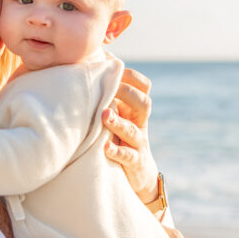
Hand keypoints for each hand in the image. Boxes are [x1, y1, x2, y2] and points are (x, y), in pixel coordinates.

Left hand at [102, 67, 158, 202]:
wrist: (139, 175)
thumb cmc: (120, 139)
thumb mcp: (118, 116)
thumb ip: (108, 95)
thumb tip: (94, 62)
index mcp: (135, 110)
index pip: (143, 86)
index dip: (130, 76)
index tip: (110, 67)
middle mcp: (139, 124)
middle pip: (144, 103)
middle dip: (127, 93)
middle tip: (109, 88)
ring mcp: (138, 144)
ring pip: (134, 130)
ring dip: (119, 122)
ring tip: (104, 115)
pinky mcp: (134, 163)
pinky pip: (128, 156)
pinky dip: (117, 151)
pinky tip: (105, 148)